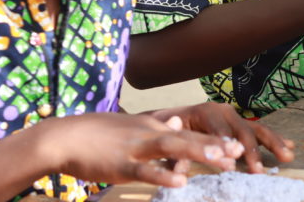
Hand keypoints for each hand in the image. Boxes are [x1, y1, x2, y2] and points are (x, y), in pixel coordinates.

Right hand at [50, 112, 243, 187]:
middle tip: (240, 151)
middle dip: (215, 145)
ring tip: (222, 160)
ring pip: (172, 148)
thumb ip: (158, 126)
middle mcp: (149, 133)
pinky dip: (162, 174)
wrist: (63, 137)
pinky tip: (180, 180)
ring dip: (198, 153)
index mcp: (152, 127)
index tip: (238, 144)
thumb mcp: (132, 126)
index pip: (189, 132)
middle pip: (187, 138)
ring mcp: (135, 148)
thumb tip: (180, 123)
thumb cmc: (97, 134)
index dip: (214, 139)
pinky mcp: (120, 165)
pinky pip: (145, 170)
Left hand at [148, 102, 294, 172]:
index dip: (225, 146)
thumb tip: (180, 172)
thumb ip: (175, 156)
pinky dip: (276, 139)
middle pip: (242, 130)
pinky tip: (291, 146)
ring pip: (258, 129)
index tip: (232, 163)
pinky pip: (261, 131)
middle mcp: (224, 111)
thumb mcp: (168, 141)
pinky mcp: (242, 124)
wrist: (170, 119)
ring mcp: (236, 117)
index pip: (218, 130)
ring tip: (288, 156)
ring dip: (274, 143)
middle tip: (257, 170)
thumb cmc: (169, 131)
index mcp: (205, 112)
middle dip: (251, 151)